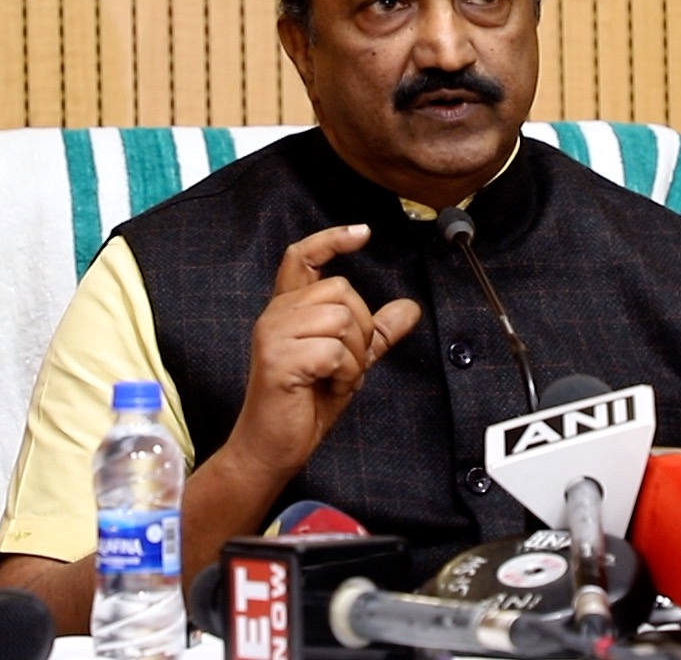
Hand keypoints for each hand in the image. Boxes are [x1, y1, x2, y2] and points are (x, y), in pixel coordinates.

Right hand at [225, 223, 422, 479]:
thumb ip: (375, 333)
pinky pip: (335, 351)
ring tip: (335, 378)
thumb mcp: (348, 362)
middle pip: (341, 290)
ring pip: (342, 318)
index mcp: (287, 310)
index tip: (363, 233)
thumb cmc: (303, 405)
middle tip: (346, 365)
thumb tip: (409, 308)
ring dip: (354, 356)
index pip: (302, 256)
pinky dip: (345, 374)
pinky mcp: (279, 359)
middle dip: (361, 330)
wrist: (271, 449)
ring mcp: (274, 334)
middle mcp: (276, 315)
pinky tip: (329, 388)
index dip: (332, 239)